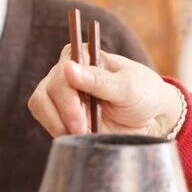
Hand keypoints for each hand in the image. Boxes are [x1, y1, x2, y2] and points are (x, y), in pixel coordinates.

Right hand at [28, 45, 183, 137]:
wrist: (151, 118)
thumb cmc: (143, 94)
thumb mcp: (127, 86)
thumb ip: (98, 80)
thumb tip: (68, 67)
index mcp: (82, 56)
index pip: (60, 73)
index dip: (65, 99)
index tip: (79, 120)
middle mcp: (66, 74)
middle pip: (45, 93)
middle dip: (62, 116)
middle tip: (82, 131)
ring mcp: (60, 96)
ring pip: (41, 109)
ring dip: (59, 126)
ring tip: (85, 134)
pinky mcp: (60, 116)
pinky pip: (48, 124)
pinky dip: (62, 133)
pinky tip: (82, 135)